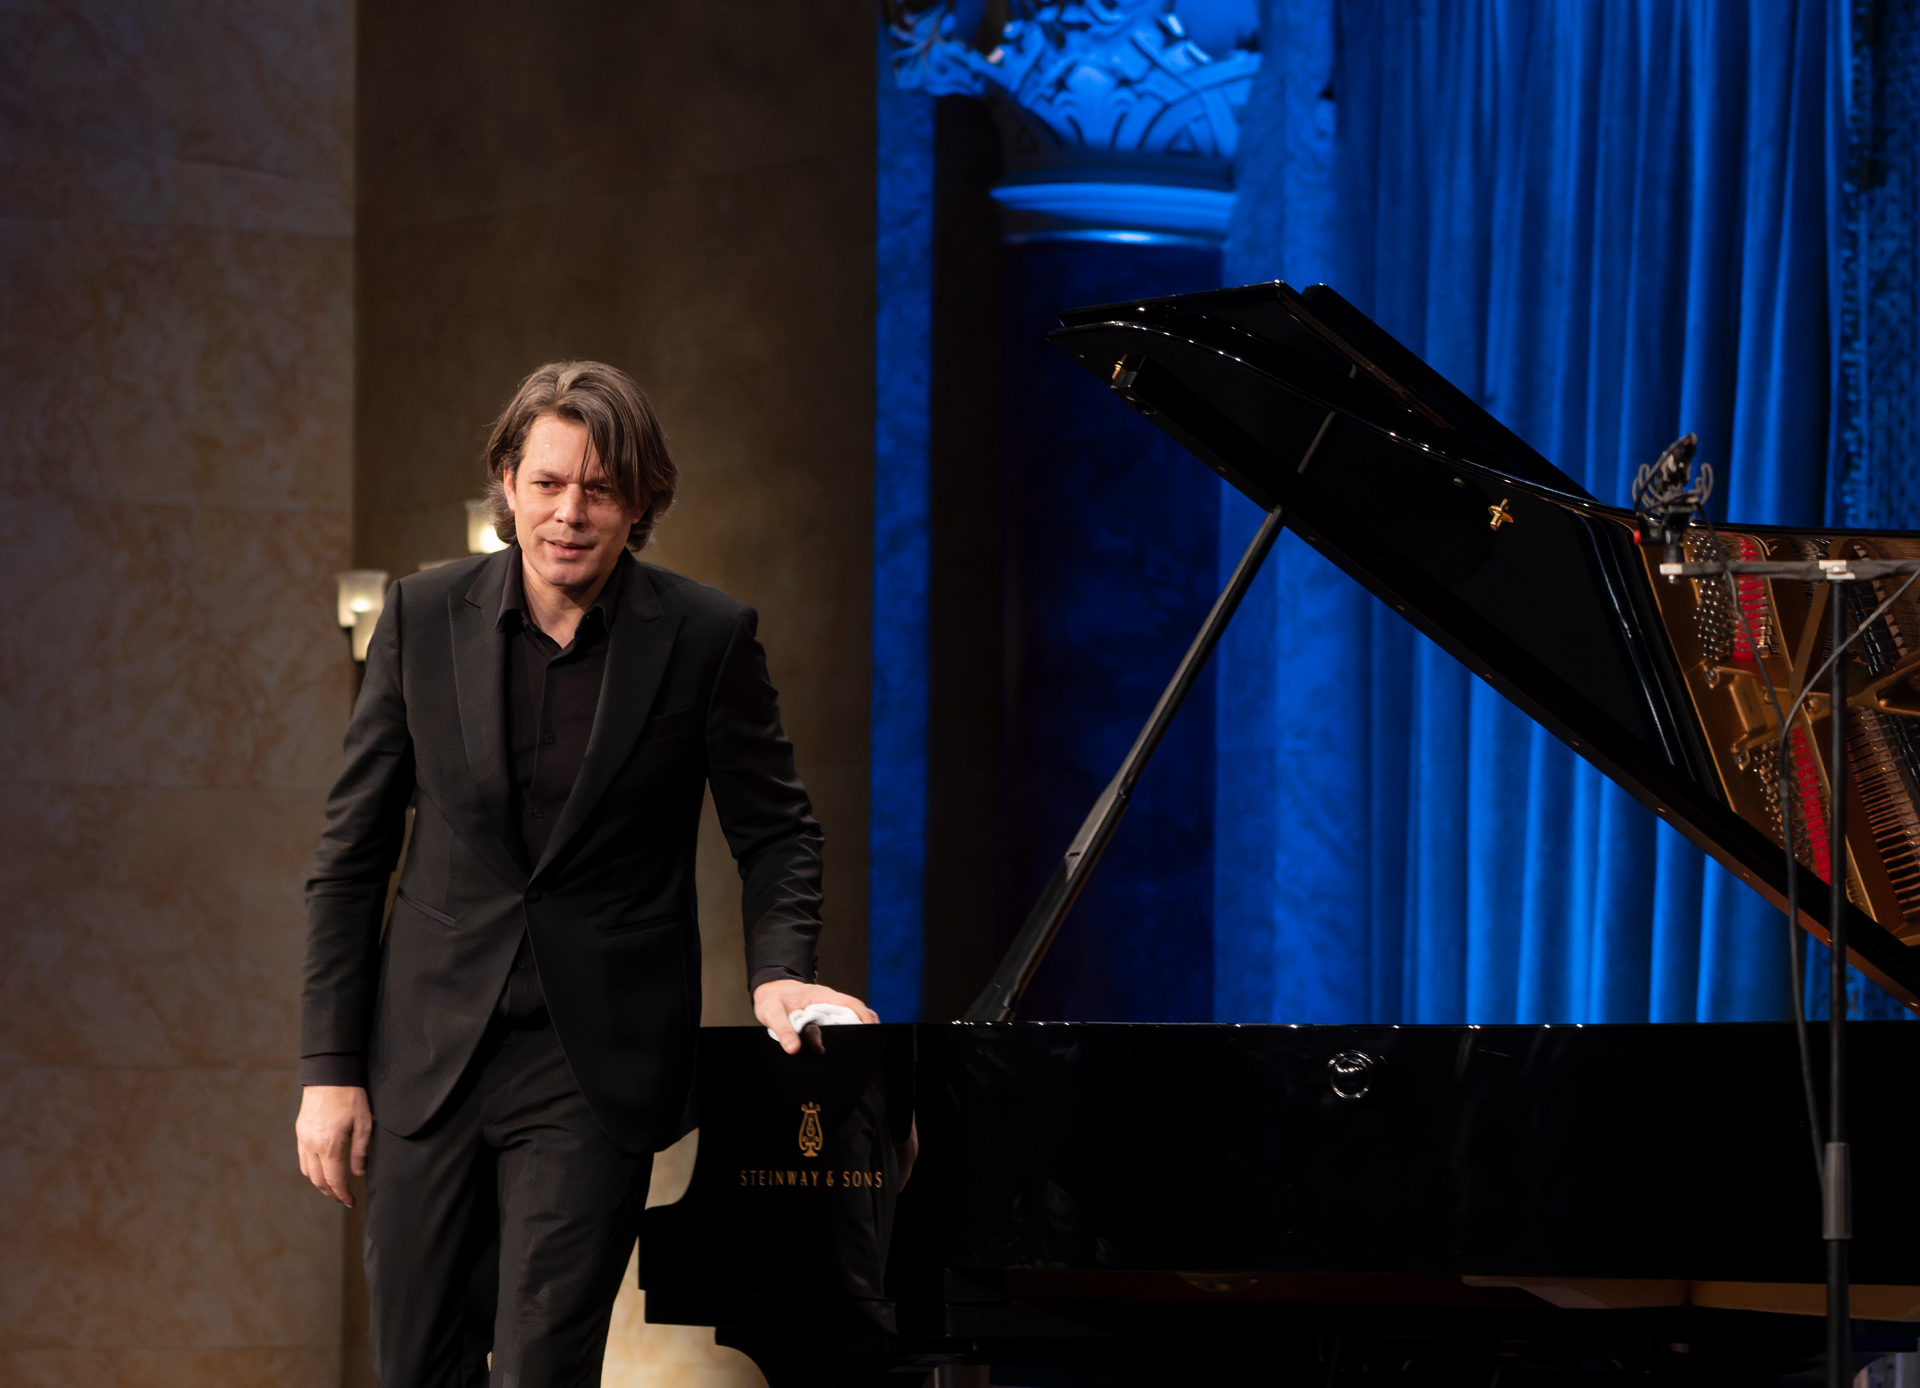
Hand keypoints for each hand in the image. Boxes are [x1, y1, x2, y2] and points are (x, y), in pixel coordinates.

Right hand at [295, 1085, 372, 1206]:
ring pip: (307, 1171)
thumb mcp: (364, 1123)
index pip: (334, 1179)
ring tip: (334, 1186)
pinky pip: (302, 1159)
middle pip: (318, 1180)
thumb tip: (358, 1173)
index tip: (350, 1201)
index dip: (342, 1194)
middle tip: (343, 1198)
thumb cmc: (350, 1096)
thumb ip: (360, 1151)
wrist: (329, 1074)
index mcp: (329, 1145)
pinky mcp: (300, 1132)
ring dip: (319, 1183)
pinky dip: (311, 1170)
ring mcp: (303, 1138)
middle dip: (330, 1192)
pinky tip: (322, 1169)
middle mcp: (312, 1145)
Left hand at [753, 980, 878, 1054]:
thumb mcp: (772, 1013)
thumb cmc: (771, 998)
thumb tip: (794, 1049)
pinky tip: (844, 1047)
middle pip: (856, 1014)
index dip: (865, 1017)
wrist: (768, 990)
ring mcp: (826, 1010)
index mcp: (823, 997)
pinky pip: (838, 1025)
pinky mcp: (822, 1018)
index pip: (852, 1005)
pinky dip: (844, 1034)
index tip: (871, 1031)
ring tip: (860, 1051)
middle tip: (869, 1047)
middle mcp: (829, 1003)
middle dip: (865, 1028)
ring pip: (849, 1020)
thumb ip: (783, 1031)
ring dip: (854, 1032)